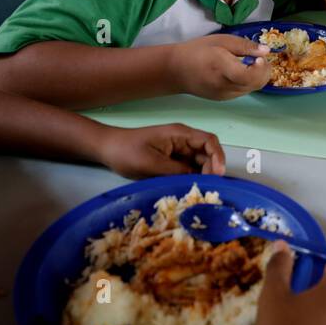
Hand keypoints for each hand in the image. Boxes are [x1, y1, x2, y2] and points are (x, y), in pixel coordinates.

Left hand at [97, 123, 225, 177]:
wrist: (107, 149)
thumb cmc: (127, 152)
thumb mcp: (152, 164)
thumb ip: (177, 171)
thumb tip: (197, 179)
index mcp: (180, 134)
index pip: (209, 141)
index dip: (218, 156)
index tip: (218, 174)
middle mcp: (182, 140)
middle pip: (207, 153)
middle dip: (211, 169)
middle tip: (207, 188)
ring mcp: (177, 150)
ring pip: (199, 163)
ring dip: (202, 175)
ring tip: (199, 190)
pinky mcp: (171, 160)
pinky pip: (188, 168)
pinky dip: (192, 177)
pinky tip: (189, 188)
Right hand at [169, 34, 271, 99]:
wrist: (176, 70)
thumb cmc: (198, 51)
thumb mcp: (221, 41)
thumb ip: (245, 46)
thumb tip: (266, 51)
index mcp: (222, 68)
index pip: (247, 76)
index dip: (260, 68)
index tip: (259, 57)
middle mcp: (224, 86)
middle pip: (255, 84)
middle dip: (264, 70)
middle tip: (259, 57)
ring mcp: (225, 95)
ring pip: (252, 88)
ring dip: (257, 76)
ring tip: (250, 63)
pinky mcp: (225, 99)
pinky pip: (244, 91)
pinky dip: (249, 81)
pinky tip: (241, 71)